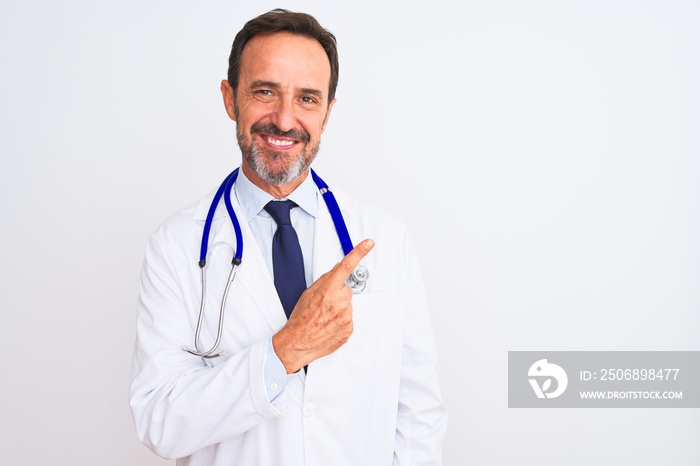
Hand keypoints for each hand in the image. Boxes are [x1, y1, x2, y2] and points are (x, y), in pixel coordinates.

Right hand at [272, 238, 374, 372]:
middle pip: (347, 290)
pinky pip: (349, 319)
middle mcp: (339, 302)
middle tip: (324, 305)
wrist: (298, 342)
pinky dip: (341, 321)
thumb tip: (337, 269)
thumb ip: (325, 280)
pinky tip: (329, 325)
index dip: (359, 253)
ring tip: (325, 317)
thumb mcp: (308, 293)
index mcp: (328, 290)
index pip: (346, 266)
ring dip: (339, 309)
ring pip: (348, 306)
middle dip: (338, 295)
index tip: (368, 243)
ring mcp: (346, 316)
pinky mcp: (349, 329)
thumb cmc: (301, 319)